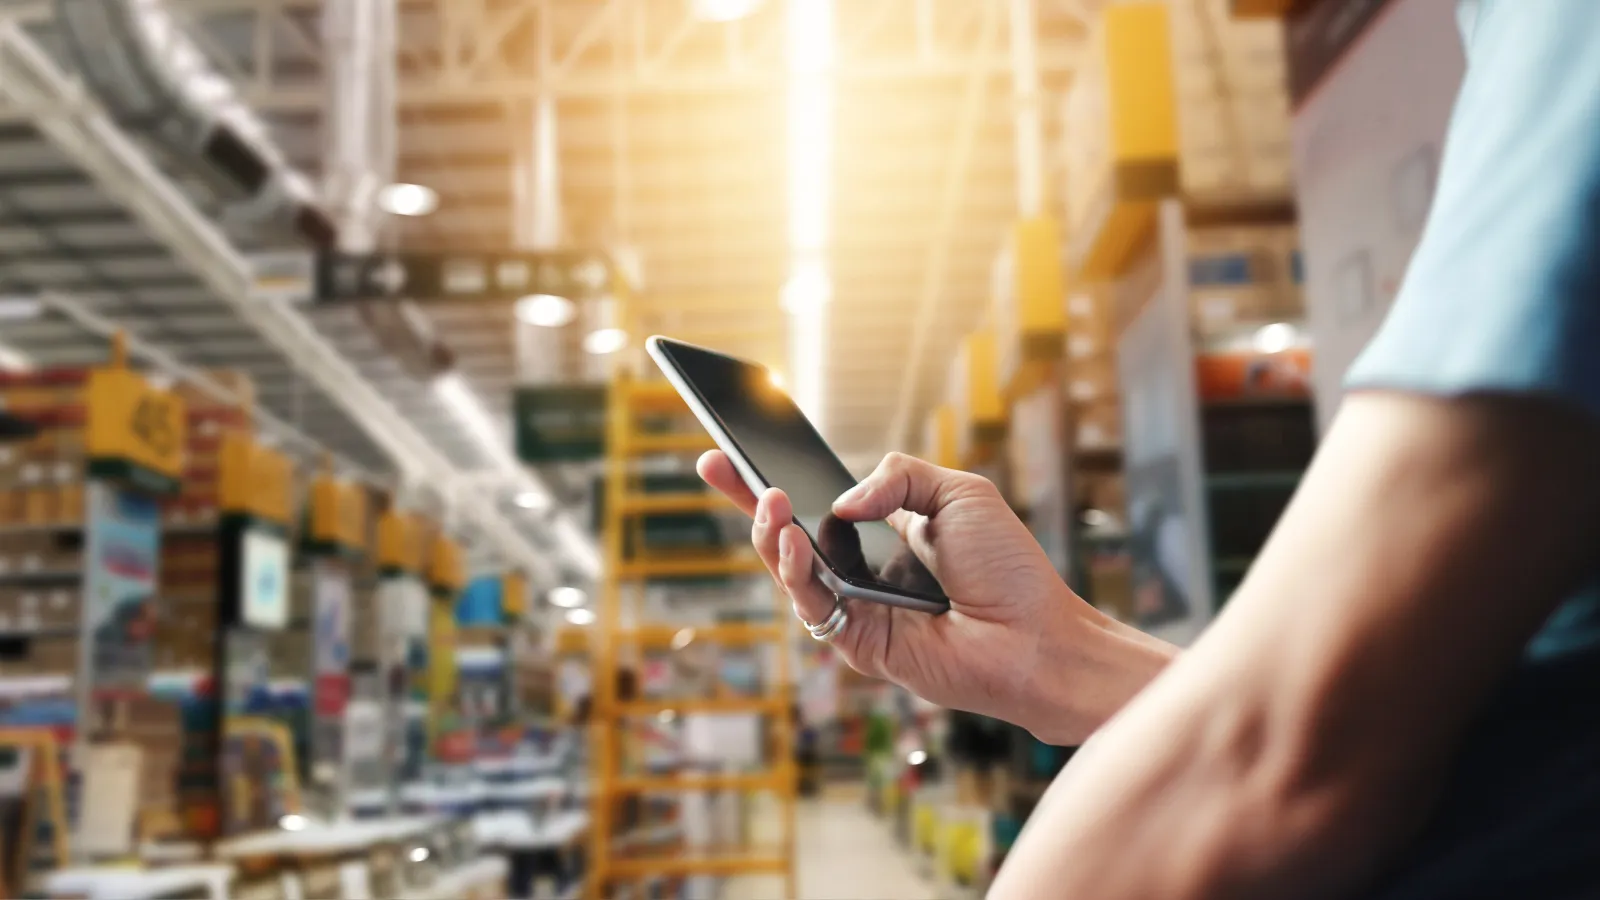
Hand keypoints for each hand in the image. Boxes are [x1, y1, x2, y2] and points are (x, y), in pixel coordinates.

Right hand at [697, 450, 1174, 743]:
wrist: (1036, 635)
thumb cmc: (1009, 569)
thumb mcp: (959, 493)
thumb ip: (900, 477)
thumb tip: (841, 500)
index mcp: (883, 532)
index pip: (817, 501)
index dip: (776, 479)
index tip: (738, 449)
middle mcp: (862, 570)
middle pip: (788, 534)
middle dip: (748, 500)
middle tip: (718, 465)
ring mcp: (855, 607)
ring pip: (790, 570)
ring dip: (771, 533)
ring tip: (770, 500)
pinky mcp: (856, 642)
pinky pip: (812, 604)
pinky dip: (797, 571)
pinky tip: (795, 540)